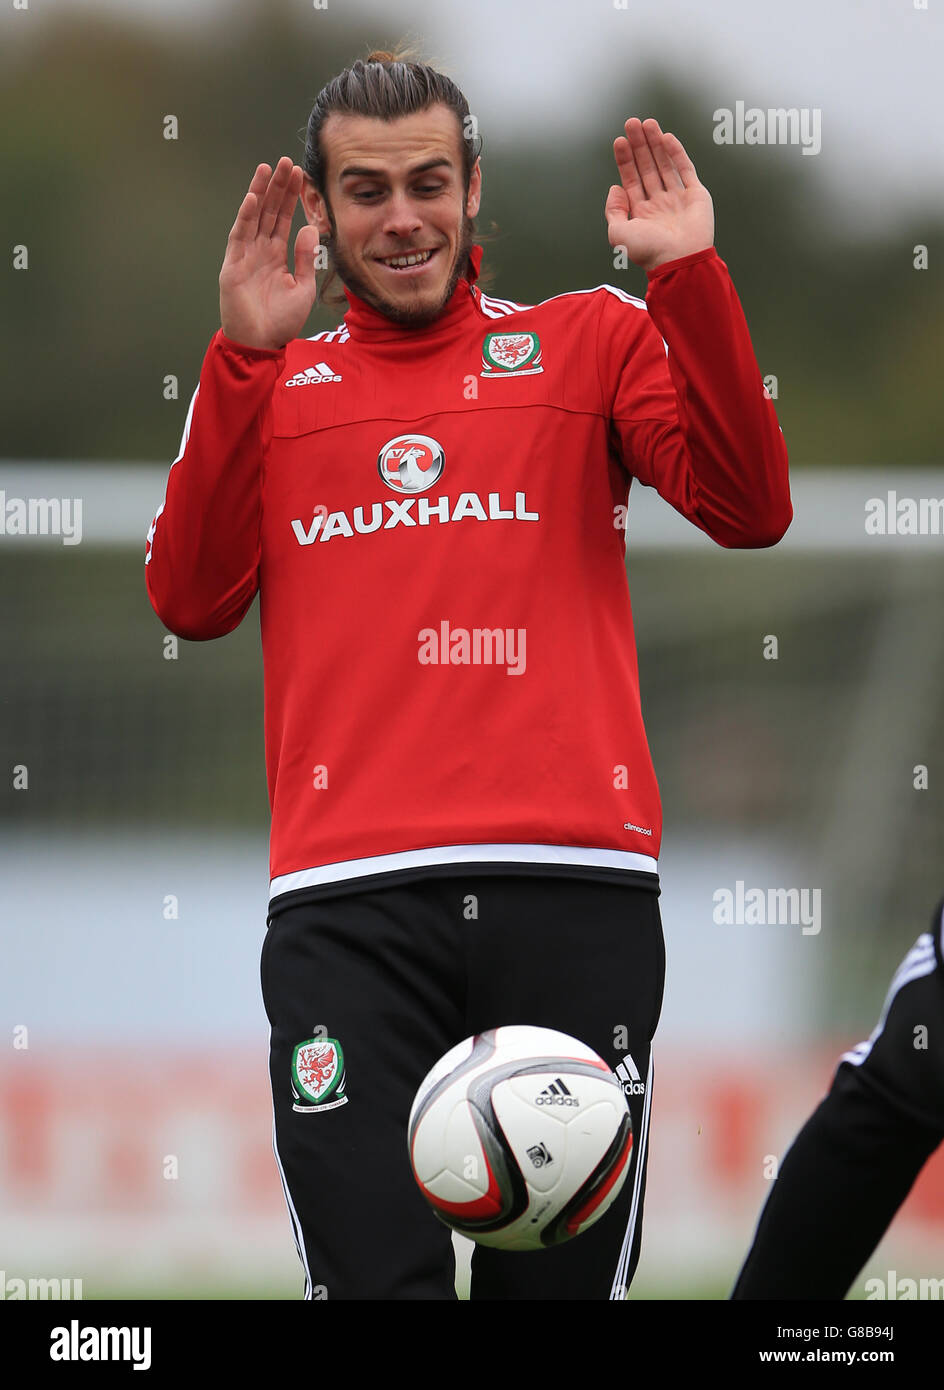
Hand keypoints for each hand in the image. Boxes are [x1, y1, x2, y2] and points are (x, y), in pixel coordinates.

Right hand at [219, 157, 319, 349]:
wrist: (261, 344)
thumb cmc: (280, 322)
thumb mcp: (303, 288)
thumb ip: (306, 258)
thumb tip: (310, 228)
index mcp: (276, 256)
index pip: (282, 219)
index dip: (290, 197)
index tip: (298, 175)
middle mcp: (259, 251)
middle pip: (268, 211)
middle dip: (277, 187)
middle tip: (286, 162)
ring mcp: (245, 256)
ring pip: (253, 217)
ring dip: (259, 193)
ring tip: (267, 169)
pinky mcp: (232, 266)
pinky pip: (239, 237)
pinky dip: (245, 217)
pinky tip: (252, 198)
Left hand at [604, 118, 713, 272]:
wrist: (680, 260)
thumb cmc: (649, 252)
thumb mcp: (619, 234)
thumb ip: (613, 211)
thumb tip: (615, 188)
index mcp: (641, 214)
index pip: (631, 180)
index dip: (625, 160)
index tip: (619, 141)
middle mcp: (659, 204)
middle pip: (646, 168)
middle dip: (639, 145)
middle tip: (631, 123)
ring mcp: (677, 199)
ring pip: (664, 165)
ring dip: (655, 144)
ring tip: (647, 123)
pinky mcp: (696, 196)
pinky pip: (685, 169)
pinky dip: (676, 153)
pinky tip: (666, 137)